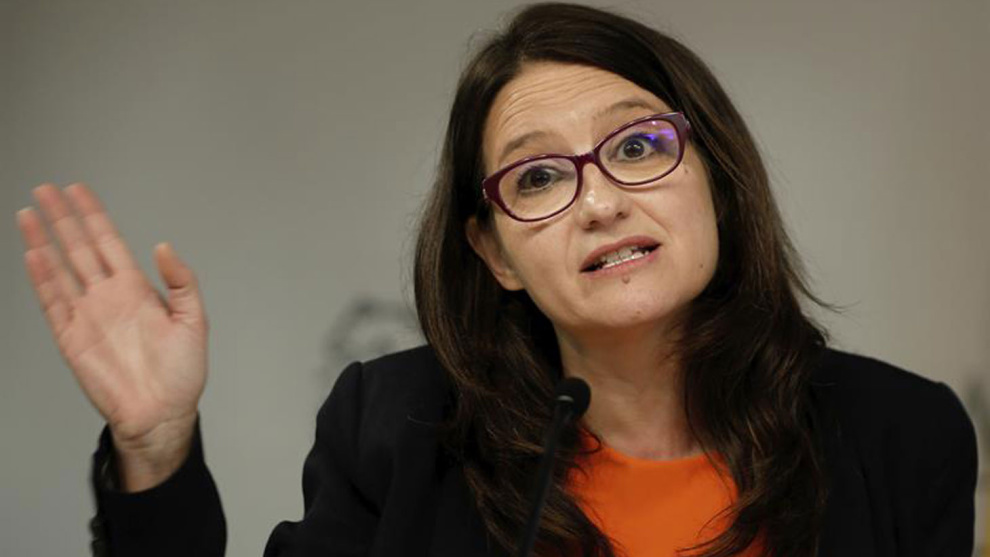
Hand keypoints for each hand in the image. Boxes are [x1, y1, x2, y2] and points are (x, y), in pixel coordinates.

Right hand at [17, 183, 208, 488]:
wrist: (162, 414)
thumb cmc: (181, 374)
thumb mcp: (194, 321)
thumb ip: (182, 282)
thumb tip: (165, 247)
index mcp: (137, 290)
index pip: (109, 242)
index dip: (94, 215)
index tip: (79, 191)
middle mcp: (109, 297)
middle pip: (79, 247)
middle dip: (63, 218)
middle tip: (47, 189)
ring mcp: (88, 316)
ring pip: (60, 269)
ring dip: (44, 241)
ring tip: (30, 213)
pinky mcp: (72, 338)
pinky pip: (53, 302)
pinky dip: (42, 278)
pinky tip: (33, 254)